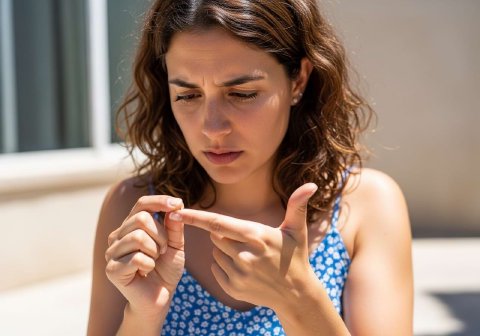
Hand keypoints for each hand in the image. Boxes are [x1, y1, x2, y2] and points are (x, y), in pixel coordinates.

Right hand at [105, 195, 184, 315]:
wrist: (159, 297)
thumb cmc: (166, 269)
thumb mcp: (175, 244)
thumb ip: (174, 226)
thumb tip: (175, 206)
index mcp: (131, 226)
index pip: (142, 204)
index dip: (159, 201)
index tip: (178, 204)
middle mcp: (118, 235)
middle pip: (141, 219)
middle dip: (161, 235)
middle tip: (163, 250)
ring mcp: (112, 252)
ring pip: (138, 237)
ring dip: (155, 251)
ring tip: (154, 261)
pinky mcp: (112, 269)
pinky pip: (136, 258)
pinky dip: (149, 264)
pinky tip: (146, 271)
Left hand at [168, 183, 317, 309]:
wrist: (296, 294)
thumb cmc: (295, 256)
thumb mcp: (297, 230)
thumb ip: (298, 205)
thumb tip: (312, 184)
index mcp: (256, 236)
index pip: (218, 223)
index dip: (196, 217)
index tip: (177, 212)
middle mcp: (244, 255)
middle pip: (216, 236)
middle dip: (224, 234)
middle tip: (246, 240)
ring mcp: (238, 274)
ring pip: (216, 253)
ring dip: (225, 251)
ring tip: (249, 256)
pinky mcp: (233, 288)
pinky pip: (216, 269)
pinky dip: (224, 266)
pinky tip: (245, 268)